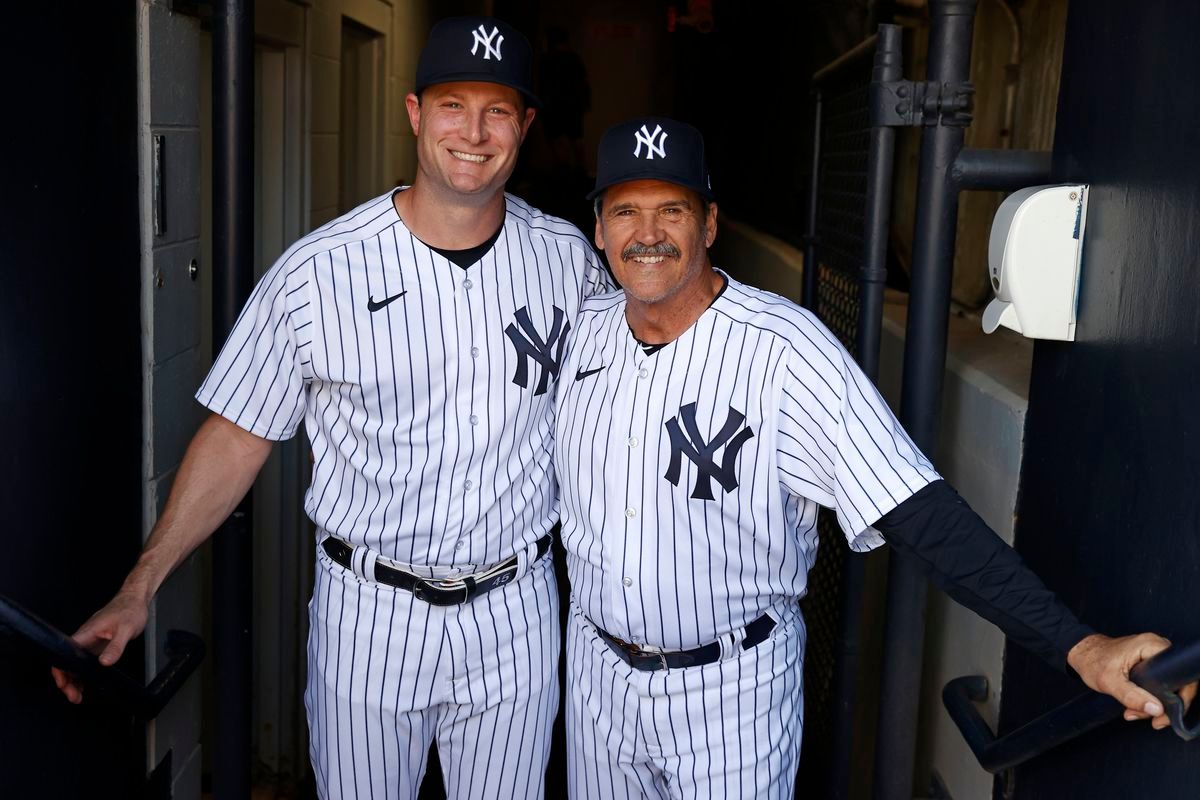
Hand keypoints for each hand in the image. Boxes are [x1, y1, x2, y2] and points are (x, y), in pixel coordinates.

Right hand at [50, 589, 149, 703]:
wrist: (135, 600)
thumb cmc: (130, 610)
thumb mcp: (126, 629)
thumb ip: (115, 646)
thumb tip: (104, 663)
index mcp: (85, 634)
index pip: (64, 654)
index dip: (60, 670)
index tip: (64, 684)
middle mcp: (84, 639)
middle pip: (66, 662)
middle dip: (66, 681)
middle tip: (74, 697)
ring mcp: (89, 643)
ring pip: (74, 665)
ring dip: (73, 680)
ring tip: (77, 696)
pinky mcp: (96, 646)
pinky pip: (84, 663)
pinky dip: (82, 675)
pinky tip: (85, 685)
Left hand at [1067, 632, 1197, 730]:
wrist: (1081, 655)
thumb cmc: (1092, 661)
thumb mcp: (1109, 681)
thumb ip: (1132, 696)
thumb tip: (1156, 709)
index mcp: (1150, 645)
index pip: (1180, 671)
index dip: (1181, 695)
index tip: (1168, 712)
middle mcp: (1155, 647)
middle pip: (1176, 682)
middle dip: (1164, 705)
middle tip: (1150, 718)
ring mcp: (1153, 655)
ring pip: (1166, 686)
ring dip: (1154, 704)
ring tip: (1134, 712)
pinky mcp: (1148, 664)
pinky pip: (1158, 684)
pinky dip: (1149, 698)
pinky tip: (1136, 707)